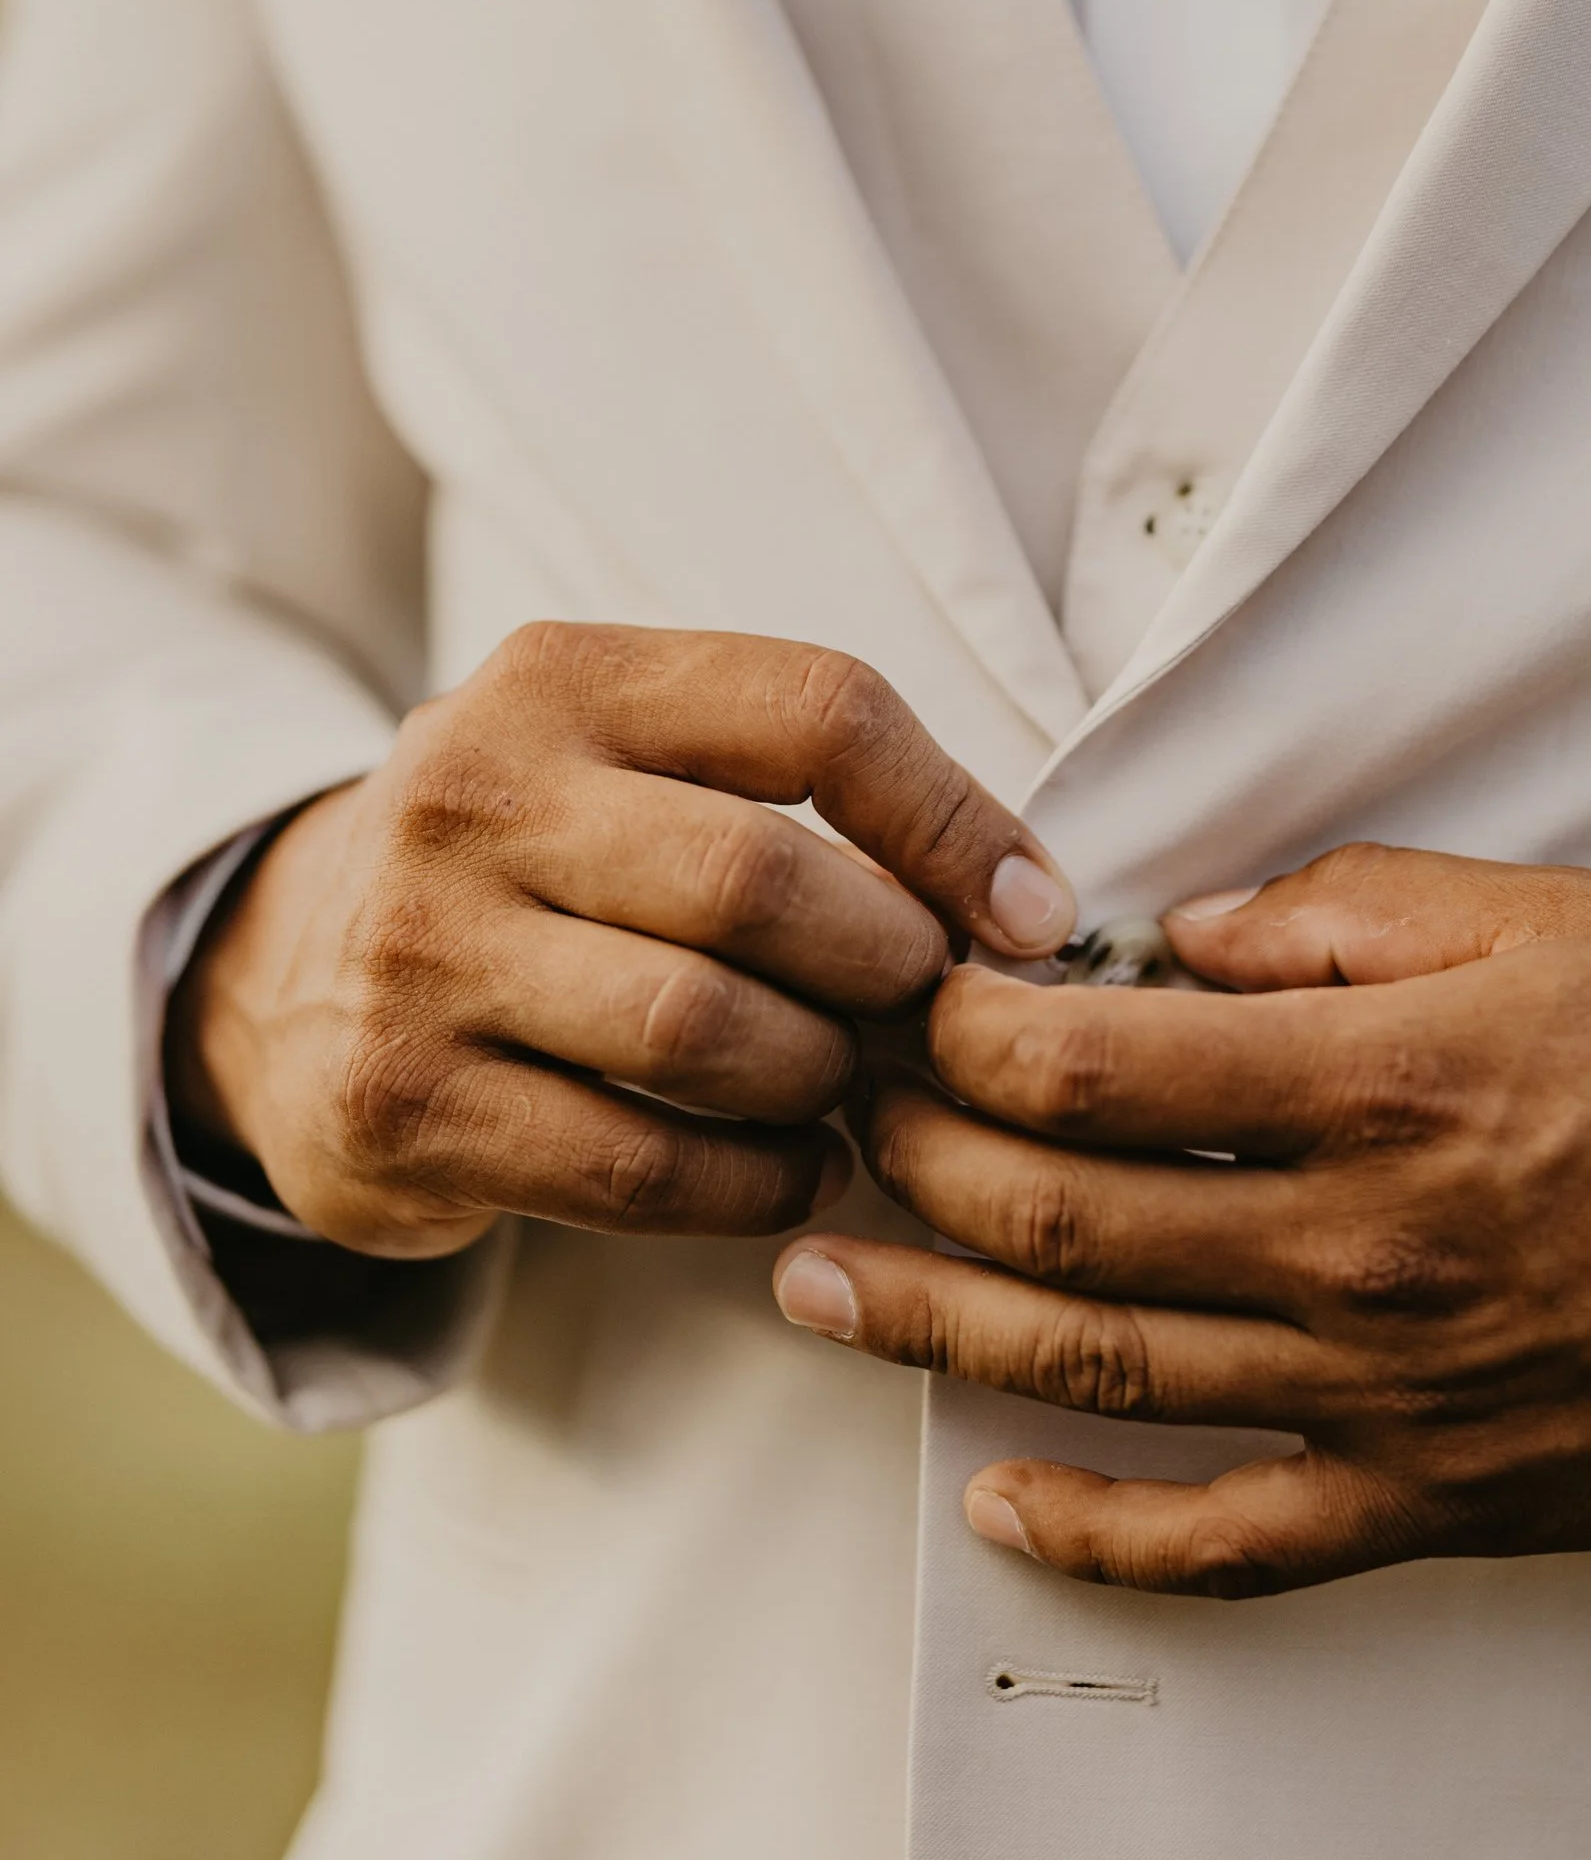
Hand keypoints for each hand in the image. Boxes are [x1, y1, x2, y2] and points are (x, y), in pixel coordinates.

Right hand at [168, 621, 1075, 1260]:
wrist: (287, 981)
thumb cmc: (539, 864)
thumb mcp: (628, 759)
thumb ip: (797, 789)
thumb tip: (1027, 906)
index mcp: (561, 677)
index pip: (815, 707)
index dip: (953, 817)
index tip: (1033, 912)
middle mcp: (474, 794)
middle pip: (760, 880)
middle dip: (888, 963)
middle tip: (931, 1011)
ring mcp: (423, 954)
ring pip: (705, 1033)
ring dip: (825, 1078)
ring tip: (857, 1085)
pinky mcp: (403, 1106)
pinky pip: (639, 1167)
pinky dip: (756, 1182)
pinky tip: (796, 1168)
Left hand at [774, 844, 1590, 1595]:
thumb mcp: (1549, 914)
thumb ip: (1340, 913)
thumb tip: (1174, 939)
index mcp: (1380, 1079)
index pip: (1086, 1062)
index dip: (956, 1027)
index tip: (906, 996)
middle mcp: (1359, 1243)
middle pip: (1055, 1215)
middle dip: (909, 1159)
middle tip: (831, 1115)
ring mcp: (1388, 1390)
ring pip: (1099, 1371)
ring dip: (933, 1325)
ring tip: (817, 1284)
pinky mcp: (1433, 1496)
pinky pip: (1229, 1544)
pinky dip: (1094, 1535)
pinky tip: (995, 1499)